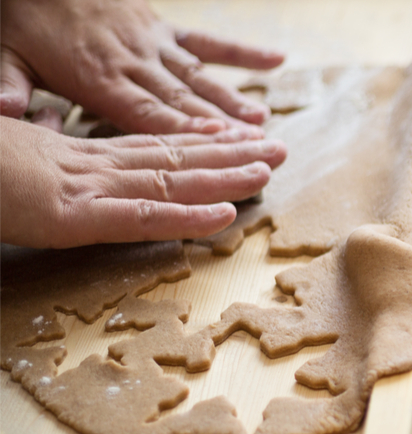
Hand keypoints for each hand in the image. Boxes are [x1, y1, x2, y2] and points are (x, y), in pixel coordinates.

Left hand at [0, 0, 284, 133]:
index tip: (218, 145)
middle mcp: (134, 62)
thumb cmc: (19, 19)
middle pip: (184, 102)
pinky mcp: (163, 28)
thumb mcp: (4, 53)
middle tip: (257, 149)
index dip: (183, 131)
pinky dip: (243, 52)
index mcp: (97, 78)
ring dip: (234, 102)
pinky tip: (277, 61)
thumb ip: (9, 84)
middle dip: (223, 128)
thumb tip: (7, 109)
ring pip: (200, 79)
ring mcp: (154, 45)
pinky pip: (208, 42)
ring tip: (264, 124)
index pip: (146, 113)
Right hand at [1, 115, 286, 247]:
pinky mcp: (70, 215)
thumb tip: (53, 132)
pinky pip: (139, 216)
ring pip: (169, 180)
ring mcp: (84, 188)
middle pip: (173, 158)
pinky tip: (225, 215)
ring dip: (224, 176)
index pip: (152, 148)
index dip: (200, 145)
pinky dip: (184, 217)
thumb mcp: (12, 154)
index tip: (239, 139)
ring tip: (269, 169)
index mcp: (78, 156)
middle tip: (277, 149)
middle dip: (230, 154)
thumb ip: (41, 150)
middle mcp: (92, 166)